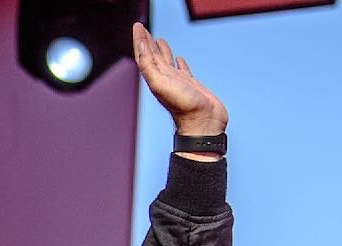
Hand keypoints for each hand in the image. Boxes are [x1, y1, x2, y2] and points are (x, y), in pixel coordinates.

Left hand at [132, 23, 227, 137]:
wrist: (203, 124)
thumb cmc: (183, 107)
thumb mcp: (161, 84)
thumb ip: (149, 66)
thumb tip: (141, 46)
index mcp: (156, 78)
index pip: (144, 55)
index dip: (140, 40)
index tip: (137, 25)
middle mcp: (165, 79)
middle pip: (153, 56)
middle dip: (148, 41)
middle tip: (143, 28)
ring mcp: (178, 82)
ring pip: (167, 62)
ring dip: (161, 50)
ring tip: (159, 40)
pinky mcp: (191, 85)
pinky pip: (183, 71)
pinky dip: (180, 63)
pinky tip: (179, 59)